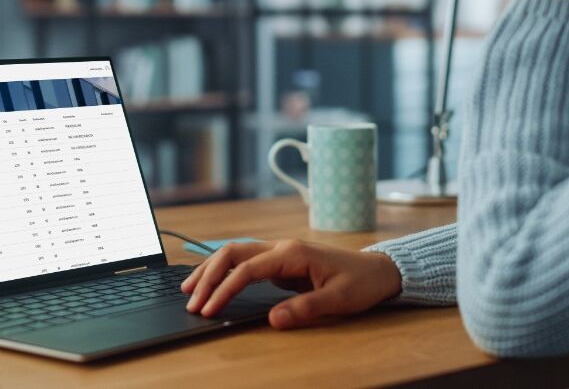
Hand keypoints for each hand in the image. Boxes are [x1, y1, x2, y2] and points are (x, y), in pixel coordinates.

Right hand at [180, 240, 402, 328]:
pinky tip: (212, 283)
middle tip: (190, 301)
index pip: (247, 269)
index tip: (210, 309)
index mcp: (292, 253)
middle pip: (233, 253)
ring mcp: (280, 252)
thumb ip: (305, 308)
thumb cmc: (361, 283)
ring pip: (236, 254)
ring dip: (211, 270)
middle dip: (208, 276)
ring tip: (190, 290)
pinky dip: (225, 271)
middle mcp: (282, 247)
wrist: (379, 270)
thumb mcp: (338, 300)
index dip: (224, 289)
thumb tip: (273, 320)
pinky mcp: (281, 262)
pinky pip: (246, 262)